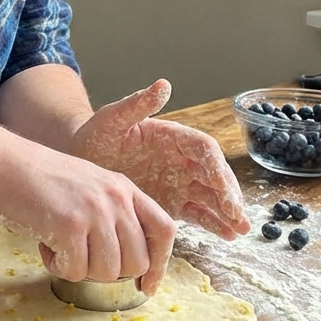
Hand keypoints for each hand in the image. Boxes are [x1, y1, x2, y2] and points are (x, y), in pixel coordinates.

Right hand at [0, 135, 177, 295]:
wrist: (0, 161)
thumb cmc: (37, 178)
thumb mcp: (88, 185)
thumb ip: (112, 213)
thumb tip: (128, 263)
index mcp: (124, 187)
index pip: (164, 230)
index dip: (160, 264)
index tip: (146, 286)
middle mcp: (116, 198)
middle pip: (137, 261)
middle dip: (109, 271)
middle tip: (80, 256)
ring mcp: (94, 211)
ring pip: (107, 272)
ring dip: (80, 269)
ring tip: (59, 245)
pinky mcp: (70, 226)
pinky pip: (75, 272)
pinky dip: (57, 266)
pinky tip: (44, 244)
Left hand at [72, 79, 249, 240]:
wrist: (80, 160)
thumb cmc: (94, 135)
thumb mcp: (112, 119)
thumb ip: (137, 104)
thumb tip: (163, 84)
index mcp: (172, 136)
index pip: (203, 149)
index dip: (217, 168)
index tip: (222, 188)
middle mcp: (181, 158)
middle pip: (213, 174)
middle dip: (227, 194)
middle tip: (236, 216)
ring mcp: (179, 182)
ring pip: (210, 196)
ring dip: (227, 212)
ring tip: (240, 230)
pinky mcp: (172, 203)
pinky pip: (197, 213)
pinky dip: (212, 223)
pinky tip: (227, 235)